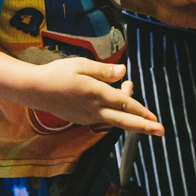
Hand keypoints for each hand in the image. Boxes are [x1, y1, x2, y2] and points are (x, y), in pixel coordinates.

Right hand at [28, 58, 164, 136]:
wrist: (35, 90)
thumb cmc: (57, 73)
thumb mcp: (81, 64)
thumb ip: (104, 70)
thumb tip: (123, 72)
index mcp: (96, 94)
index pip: (125, 104)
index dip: (142, 111)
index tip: (155, 118)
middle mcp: (94, 109)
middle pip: (124, 121)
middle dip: (144, 126)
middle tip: (161, 131)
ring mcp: (88, 117)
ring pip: (115, 120)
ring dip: (129, 114)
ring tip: (132, 93)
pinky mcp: (82, 119)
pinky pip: (104, 119)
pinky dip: (115, 113)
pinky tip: (115, 100)